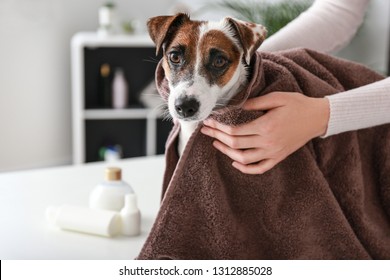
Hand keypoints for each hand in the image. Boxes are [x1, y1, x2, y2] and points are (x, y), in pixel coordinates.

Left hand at [201, 91, 329, 173]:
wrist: (318, 117)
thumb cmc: (297, 104)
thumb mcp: (275, 98)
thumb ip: (253, 104)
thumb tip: (234, 107)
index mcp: (266, 126)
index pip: (234, 131)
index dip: (218, 127)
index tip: (208, 121)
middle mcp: (268, 142)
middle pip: (235, 144)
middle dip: (217, 137)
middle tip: (205, 131)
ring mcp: (273, 152)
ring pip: (244, 159)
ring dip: (226, 152)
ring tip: (216, 144)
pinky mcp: (278, 157)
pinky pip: (259, 168)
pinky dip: (246, 168)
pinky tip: (235, 162)